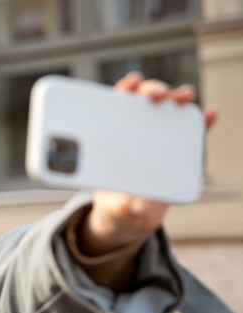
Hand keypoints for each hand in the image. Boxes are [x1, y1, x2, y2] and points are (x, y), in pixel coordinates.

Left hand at [81, 72, 217, 255]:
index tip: (132, 83)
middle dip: (152, 91)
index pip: (115, 110)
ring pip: (167, 114)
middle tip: (160, 94)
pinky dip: (201, 124)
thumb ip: (123, 208)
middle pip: (143, 104)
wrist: (131, 219)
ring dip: (177, 100)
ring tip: (185, 97)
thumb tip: (136, 206)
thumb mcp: (115, 211)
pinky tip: (209, 115)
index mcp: (113, 144)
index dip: (124, 92)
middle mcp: (135, 138)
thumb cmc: (116, 208)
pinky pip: (191, 135)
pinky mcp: (176, 155)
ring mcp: (157, 144)